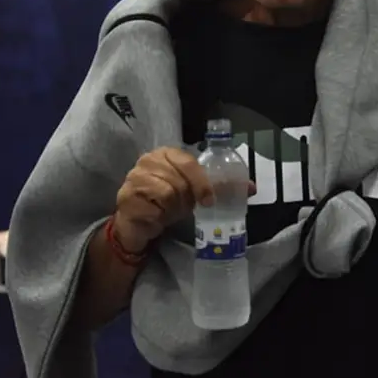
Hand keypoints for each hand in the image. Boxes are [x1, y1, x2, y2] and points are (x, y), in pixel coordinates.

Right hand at [113, 147, 255, 252]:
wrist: (140, 223)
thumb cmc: (169, 203)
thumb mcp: (194, 192)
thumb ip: (219, 186)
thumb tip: (250, 188)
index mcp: (166, 153)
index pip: (188, 161)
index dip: (202, 181)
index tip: (209, 200)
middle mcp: (148, 160)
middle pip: (179, 179)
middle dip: (187, 198)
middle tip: (185, 207)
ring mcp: (134, 177)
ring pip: (168, 192)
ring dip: (174, 208)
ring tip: (169, 211)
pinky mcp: (127, 196)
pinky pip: (154, 205)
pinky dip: (161, 214)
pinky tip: (158, 216)